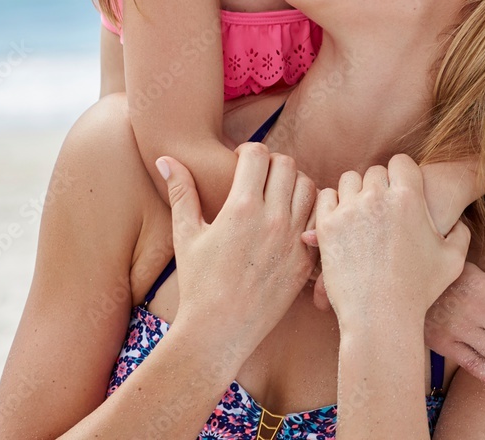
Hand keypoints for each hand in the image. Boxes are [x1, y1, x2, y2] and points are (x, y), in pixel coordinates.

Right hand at [157, 143, 316, 365]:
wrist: (218, 333)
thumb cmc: (197, 282)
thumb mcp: (185, 234)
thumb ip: (180, 191)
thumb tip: (166, 159)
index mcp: (242, 207)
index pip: (258, 153)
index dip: (247, 151)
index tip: (239, 162)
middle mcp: (272, 219)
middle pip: (286, 164)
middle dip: (271, 164)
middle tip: (259, 177)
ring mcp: (293, 240)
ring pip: (309, 187)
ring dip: (293, 185)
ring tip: (276, 196)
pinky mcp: (305, 260)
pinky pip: (319, 220)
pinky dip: (309, 213)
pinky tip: (290, 221)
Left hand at [306, 155, 469, 326]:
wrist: (381, 317)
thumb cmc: (419, 291)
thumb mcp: (453, 261)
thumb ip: (460, 234)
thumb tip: (459, 222)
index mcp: (409, 198)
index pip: (401, 162)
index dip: (402, 173)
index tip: (400, 188)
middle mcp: (377, 197)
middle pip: (375, 171)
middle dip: (379, 185)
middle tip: (382, 208)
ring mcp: (350, 209)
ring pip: (349, 180)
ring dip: (356, 192)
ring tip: (363, 214)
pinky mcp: (327, 224)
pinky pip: (326, 196)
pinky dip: (334, 204)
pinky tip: (344, 220)